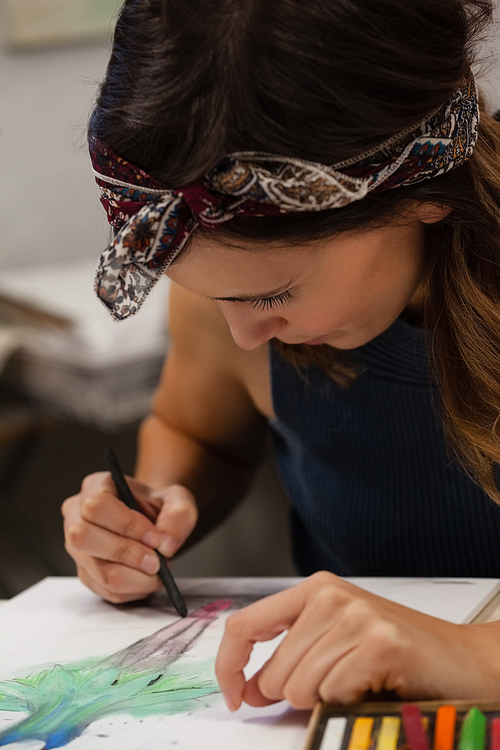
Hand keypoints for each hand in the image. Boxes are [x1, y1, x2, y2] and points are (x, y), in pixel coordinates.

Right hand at [62, 471, 196, 602]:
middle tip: (156, 561)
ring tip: (157, 569)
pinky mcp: (86, 573)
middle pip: (84, 537)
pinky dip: (133, 589)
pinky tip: (147, 578)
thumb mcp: (178, 500)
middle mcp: (77, 516)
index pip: (97, 505)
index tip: (155, 538)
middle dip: (126, 553)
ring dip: (134, 577)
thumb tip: (166, 544)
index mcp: (95, 487)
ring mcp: (77, 548)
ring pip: (96, 570)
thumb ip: (178, 514)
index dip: (127, 524)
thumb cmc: (158, 508)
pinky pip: (105, 589)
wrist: (154, 525)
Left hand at [216, 571, 499, 709]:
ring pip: (299, 688)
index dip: (229, 665)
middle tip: (338, 684)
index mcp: (315, 589)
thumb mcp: (333, 645)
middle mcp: (331, 595)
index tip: (233, 694)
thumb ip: (288, 659)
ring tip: (359, 680)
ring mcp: (356, 615)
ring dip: (327, 699)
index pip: (245, 623)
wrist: (463, 659)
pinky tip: (376, 684)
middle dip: (297, 695)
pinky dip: (352, 701)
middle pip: (273, 672)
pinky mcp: (379, 643)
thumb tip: (248, 689)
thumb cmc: (399, 653)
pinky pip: (334, 694)